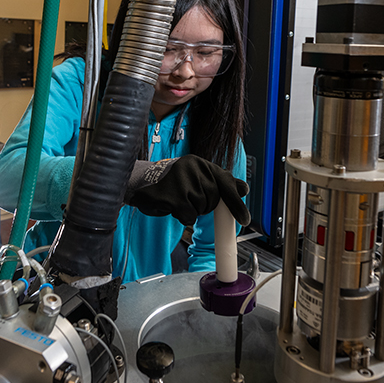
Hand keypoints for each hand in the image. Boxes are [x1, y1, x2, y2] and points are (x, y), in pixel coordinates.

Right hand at [124, 155, 249, 226]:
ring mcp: (182, 180)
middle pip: (214, 199)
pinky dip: (182, 216)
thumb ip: (217, 182)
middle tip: (188, 199)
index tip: (245, 219)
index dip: (236, 203)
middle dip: (204, 205)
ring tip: (177, 200)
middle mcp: (193, 168)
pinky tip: (171, 206)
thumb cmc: (168, 182)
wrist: (138, 183)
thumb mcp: (194, 177)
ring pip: (201, 209)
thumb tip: (243, 189)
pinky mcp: (173, 196)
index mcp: (200, 163)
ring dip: (191, 210)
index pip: (226, 182)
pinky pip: (189, 215)